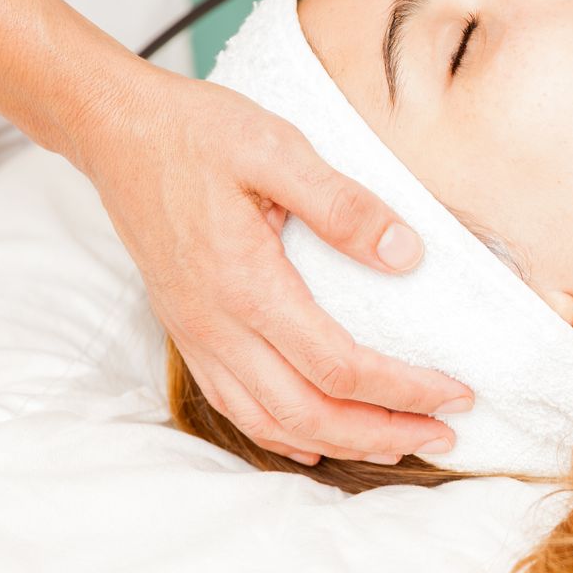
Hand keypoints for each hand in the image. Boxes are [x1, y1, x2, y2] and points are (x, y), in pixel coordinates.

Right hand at [78, 67, 473, 465]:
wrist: (115, 130)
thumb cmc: (195, 132)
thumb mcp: (277, 147)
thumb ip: (343, 204)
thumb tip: (407, 255)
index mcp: (247, 285)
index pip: (340, 366)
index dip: (404, 390)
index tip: (456, 391)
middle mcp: (218, 326)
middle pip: (309, 413)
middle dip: (384, 433)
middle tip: (445, 433)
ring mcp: (198, 335)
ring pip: (271, 422)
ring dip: (340, 442)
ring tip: (398, 443)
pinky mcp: (189, 331)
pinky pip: (236, 406)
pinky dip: (284, 433)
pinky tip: (318, 437)